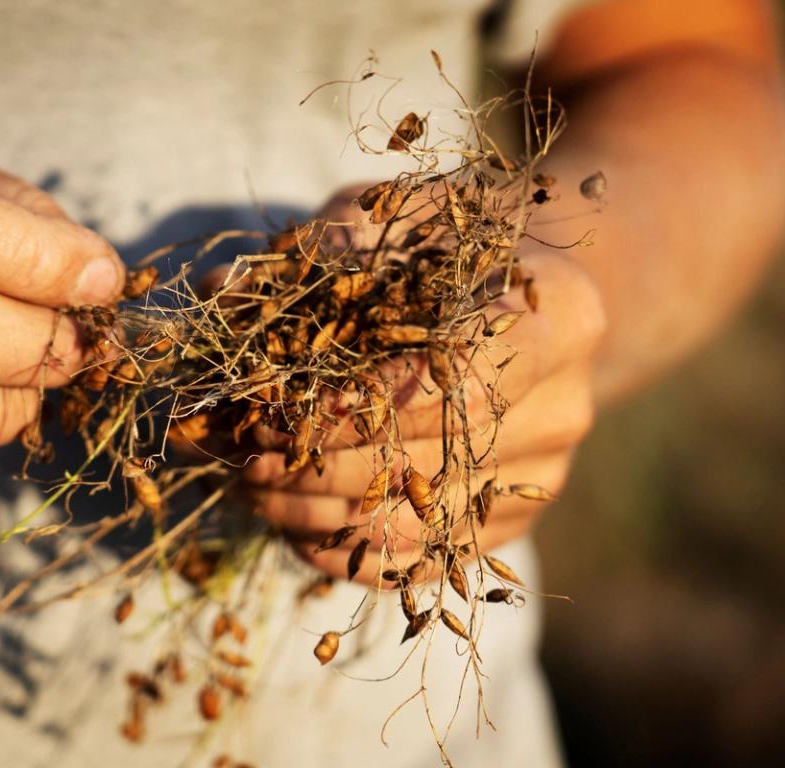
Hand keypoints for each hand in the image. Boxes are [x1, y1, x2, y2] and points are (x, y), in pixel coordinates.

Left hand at [242, 188, 605, 583]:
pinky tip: (296, 530)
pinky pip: (432, 556)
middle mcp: (566, 406)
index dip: (357, 407)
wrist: (515, 295)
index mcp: (561, 319)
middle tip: (246, 457)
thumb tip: (218, 294)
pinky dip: (357, 553)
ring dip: (325, 515)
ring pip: (425, 521)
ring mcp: (546, 471)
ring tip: (254, 492)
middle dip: (323, 466)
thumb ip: (319, 252)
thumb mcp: (395, 221)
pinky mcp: (517, 516)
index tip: (277, 410)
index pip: (452, 383)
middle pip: (434, 460)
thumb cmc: (449, 247)